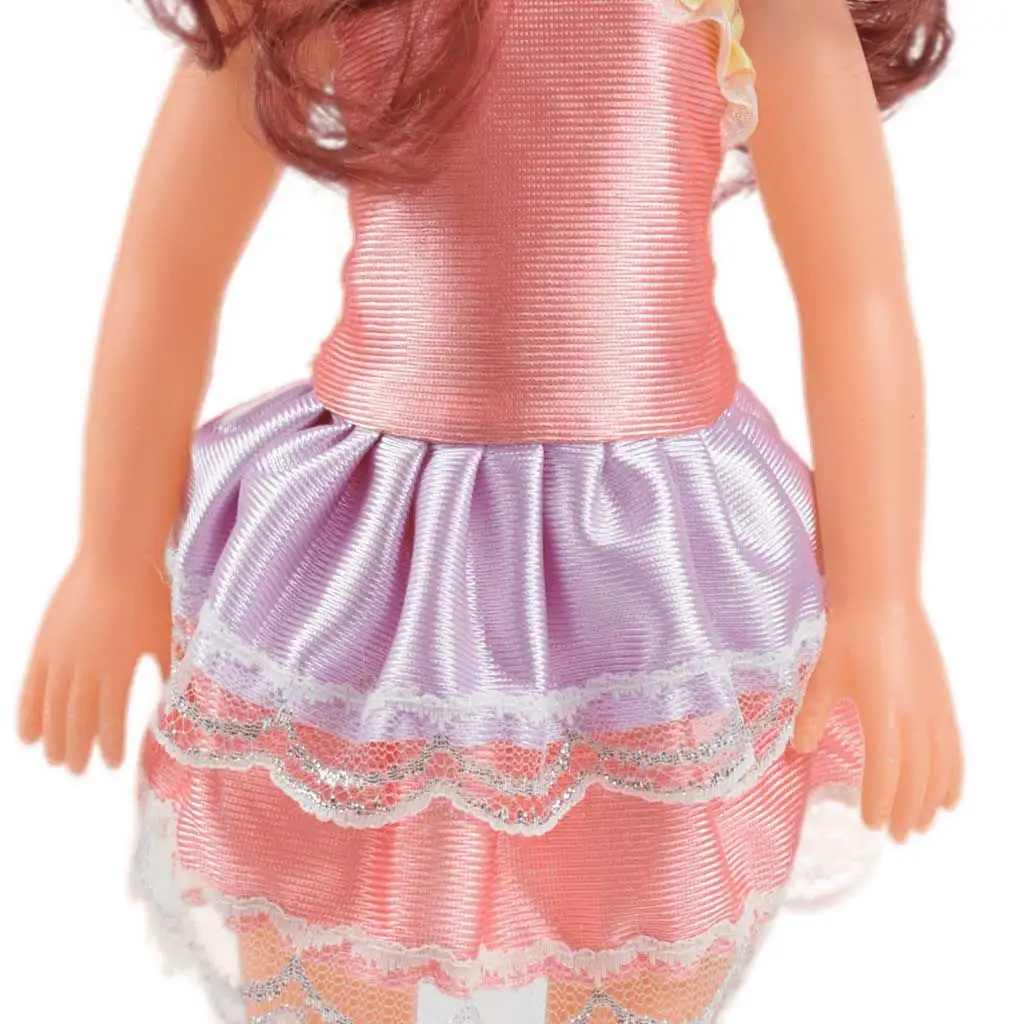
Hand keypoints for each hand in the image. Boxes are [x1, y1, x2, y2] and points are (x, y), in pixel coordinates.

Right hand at [17, 549, 171, 773]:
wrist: (118, 554)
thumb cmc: (152, 592)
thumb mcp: (169, 634)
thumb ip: (169, 668)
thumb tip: (180, 698)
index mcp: (118, 667)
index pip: (110, 718)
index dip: (110, 744)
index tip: (113, 765)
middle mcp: (85, 667)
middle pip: (76, 719)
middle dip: (78, 748)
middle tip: (78, 771)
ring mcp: (60, 655)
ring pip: (51, 707)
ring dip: (53, 738)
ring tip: (55, 761)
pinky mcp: (45, 642)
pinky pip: (31, 686)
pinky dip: (28, 713)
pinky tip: (27, 736)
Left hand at [792, 598, 962, 841]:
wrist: (880, 597)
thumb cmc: (844, 633)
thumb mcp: (821, 676)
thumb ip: (812, 716)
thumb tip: (797, 750)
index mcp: (881, 712)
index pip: (885, 770)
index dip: (880, 800)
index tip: (872, 823)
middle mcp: (914, 714)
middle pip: (917, 775)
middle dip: (908, 809)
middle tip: (897, 836)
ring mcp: (933, 706)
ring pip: (940, 764)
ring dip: (932, 798)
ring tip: (923, 824)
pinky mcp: (942, 697)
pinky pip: (952, 745)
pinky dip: (953, 774)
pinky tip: (950, 795)